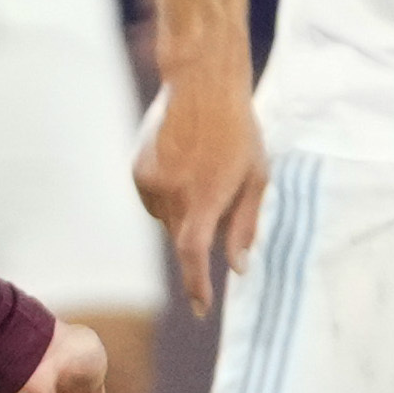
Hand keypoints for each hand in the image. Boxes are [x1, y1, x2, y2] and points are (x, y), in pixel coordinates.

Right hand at [132, 64, 269, 319]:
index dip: (195, 285)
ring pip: (166, 220)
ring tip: (202, 172)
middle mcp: (172, 192)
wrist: (200, 84)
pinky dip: (169, 197)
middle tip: (219, 200)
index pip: (193, 254)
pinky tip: (184, 164)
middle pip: (182, 237)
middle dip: (199, 236)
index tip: (201, 308)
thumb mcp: (256, 177)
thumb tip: (237, 267)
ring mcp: (149, 182)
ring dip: (184, 213)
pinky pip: (153, 202)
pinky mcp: (137, 172)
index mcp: (205, 195)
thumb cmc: (239, 130)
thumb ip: (244, 225)